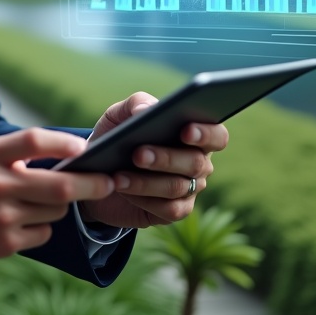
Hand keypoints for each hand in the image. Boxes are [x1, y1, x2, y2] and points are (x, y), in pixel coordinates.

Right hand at [0, 128, 114, 264]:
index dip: (65, 142)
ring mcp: (1, 217)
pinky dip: (41, 227)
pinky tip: (23, 222)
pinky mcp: (3, 244)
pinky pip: (42, 234)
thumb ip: (9, 154)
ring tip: (44, 201)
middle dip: (91, 184)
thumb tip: (55, 155)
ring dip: (59, 206)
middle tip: (107, 181)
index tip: (84, 147)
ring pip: (54, 211)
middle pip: (60, 184)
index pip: (34, 141)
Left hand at [78, 93, 229, 228]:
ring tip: (118, 176)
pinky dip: (144, 199)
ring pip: (177, 187)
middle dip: (165, 158)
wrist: (98, 172)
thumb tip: (146, 110)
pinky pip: (169, 209)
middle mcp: (199, 162)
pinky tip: (123, 189)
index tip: (185, 130)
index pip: (217, 135)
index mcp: (194, 134)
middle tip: (138, 154)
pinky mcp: (176, 211)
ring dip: (145, 181)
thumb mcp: (120, 115)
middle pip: (195, 162)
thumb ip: (136, 103)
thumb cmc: (117, 136)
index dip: (206, 133)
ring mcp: (190, 188)